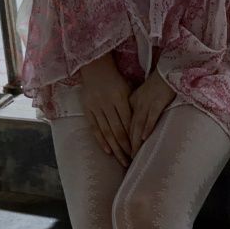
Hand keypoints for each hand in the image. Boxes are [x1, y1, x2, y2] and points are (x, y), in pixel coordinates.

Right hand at [79, 52, 132, 166]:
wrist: (95, 68)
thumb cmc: (115, 79)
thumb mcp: (128, 89)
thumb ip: (132, 106)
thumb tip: (142, 125)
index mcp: (120, 97)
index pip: (129, 122)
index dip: (134, 137)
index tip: (139, 150)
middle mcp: (108, 104)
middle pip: (118, 130)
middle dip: (126, 147)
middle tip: (132, 161)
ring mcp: (96, 107)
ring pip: (107, 132)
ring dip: (115, 148)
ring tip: (122, 160)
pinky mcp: (87, 110)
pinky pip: (95, 128)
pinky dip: (101, 141)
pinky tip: (108, 151)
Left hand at [128, 69, 176, 154]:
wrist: (168, 68)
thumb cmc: (158, 83)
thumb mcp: (143, 94)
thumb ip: (137, 107)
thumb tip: (135, 125)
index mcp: (131, 101)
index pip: (124, 123)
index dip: (121, 139)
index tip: (120, 153)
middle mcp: (137, 103)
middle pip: (129, 127)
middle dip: (126, 145)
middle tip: (125, 160)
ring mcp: (148, 103)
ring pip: (138, 125)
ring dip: (135, 141)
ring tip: (132, 154)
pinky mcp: (159, 101)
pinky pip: (151, 116)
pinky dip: (147, 127)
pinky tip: (143, 138)